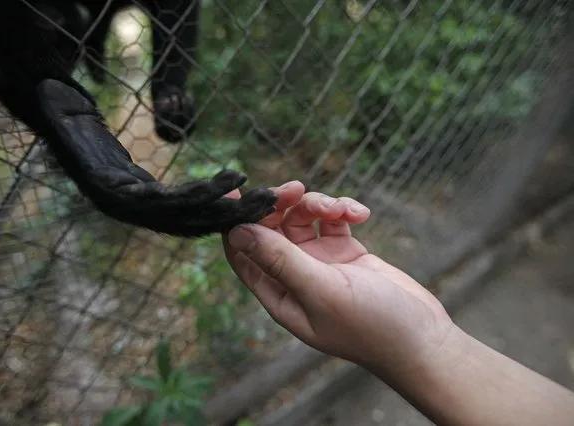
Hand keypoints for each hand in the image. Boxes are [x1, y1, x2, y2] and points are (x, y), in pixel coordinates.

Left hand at [223, 181, 454, 374]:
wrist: (422, 339)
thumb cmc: (370, 326)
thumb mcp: (321, 290)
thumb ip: (280, 260)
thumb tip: (237, 232)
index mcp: (278, 293)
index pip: (242, 252)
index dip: (236, 222)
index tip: (239, 192)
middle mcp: (294, 276)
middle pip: (272, 229)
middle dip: (281, 205)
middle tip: (296, 189)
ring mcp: (320, 263)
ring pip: (303, 219)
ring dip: (319, 205)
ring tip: (342, 210)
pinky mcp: (345, 253)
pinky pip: (333, 220)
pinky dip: (343, 211)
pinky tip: (361, 214)